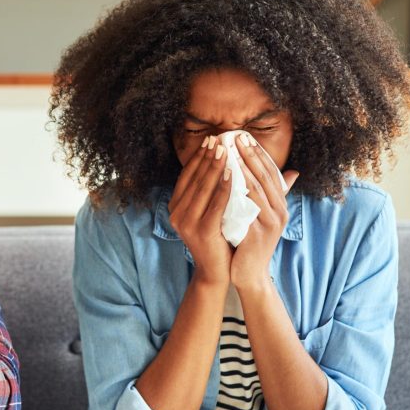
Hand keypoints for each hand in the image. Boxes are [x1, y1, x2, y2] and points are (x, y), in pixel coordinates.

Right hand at [169, 135, 232, 286]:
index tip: (211, 139)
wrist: (216, 271)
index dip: (199, 157)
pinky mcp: (201, 231)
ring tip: (227, 151)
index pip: (187, 176)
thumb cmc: (216, 239)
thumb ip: (211, 191)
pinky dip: (225, 187)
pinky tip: (233, 174)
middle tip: (220, 139)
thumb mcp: (210, 212)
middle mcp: (176, 213)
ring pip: (203, 189)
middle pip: (194, 179)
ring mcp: (186, 223)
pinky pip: (215, 204)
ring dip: (216, 167)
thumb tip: (223, 164)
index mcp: (176, 206)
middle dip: (208, 157)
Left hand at [230, 132, 298, 289]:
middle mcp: (279, 212)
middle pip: (265, 177)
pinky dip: (238, 194)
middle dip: (250, 156)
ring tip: (229, 153)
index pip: (271, 173)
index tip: (244, 137)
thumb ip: (266, 194)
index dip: (258, 154)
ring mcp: (270, 224)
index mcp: (280, 205)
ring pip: (257, 190)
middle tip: (235, 137)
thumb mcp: (261, 215)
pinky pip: (247, 210)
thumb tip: (290, 171)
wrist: (249, 273)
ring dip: (243, 169)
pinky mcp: (258, 236)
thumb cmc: (251, 242)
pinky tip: (226, 181)